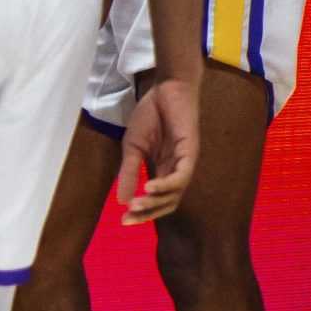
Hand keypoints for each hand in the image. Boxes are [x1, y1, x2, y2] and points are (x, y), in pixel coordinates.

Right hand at [117, 78, 198, 225]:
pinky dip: (166, 185)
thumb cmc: (151, 115)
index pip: (156, 200)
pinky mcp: (190, 152)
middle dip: (148, 213)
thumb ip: (129, 172)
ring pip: (175, 193)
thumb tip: (120, 200)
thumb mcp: (133, 147)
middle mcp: (177, 171)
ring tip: (136, 205)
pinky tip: (149, 187)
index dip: (141, 213)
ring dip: (155, 202)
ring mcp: (185, 163)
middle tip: (128, 219)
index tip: (122, 221)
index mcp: (164, 171)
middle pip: (167, 203)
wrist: (167, 88)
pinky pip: (181, 176)